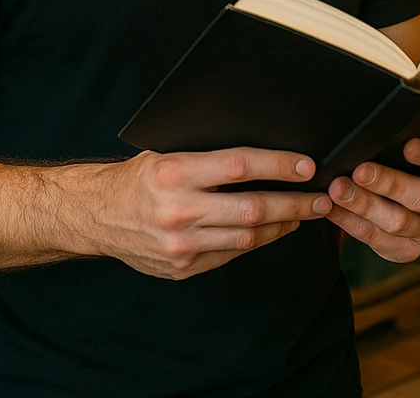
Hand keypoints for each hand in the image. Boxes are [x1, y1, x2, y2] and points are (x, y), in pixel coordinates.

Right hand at [83, 148, 331, 280]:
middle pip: (253, 208)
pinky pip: (230, 254)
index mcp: (174, 173)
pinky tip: (271, 231)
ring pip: (247, 237)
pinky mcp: (183, 267)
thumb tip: (263, 151)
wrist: (96, 215)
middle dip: (294, 204)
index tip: (307, 166)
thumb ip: (208, 157)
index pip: (240, 166)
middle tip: (322, 199)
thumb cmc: (138, 177)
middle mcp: (178, 210)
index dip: (279, 166)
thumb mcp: (166, 154)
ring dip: (282, 226)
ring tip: (304, 215)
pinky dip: (255, 241)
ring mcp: (180, 244)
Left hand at [325, 139, 419, 262]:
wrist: (411, 178)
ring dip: (364, 205)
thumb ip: (411, 128)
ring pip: (399, 223)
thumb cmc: (411, 146)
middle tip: (359, 170)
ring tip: (338, 189)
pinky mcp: (412, 249)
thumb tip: (385, 122)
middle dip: (389, 183)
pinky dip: (353, 224)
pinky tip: (333, 209)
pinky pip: (380, 241)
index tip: (406, 146)